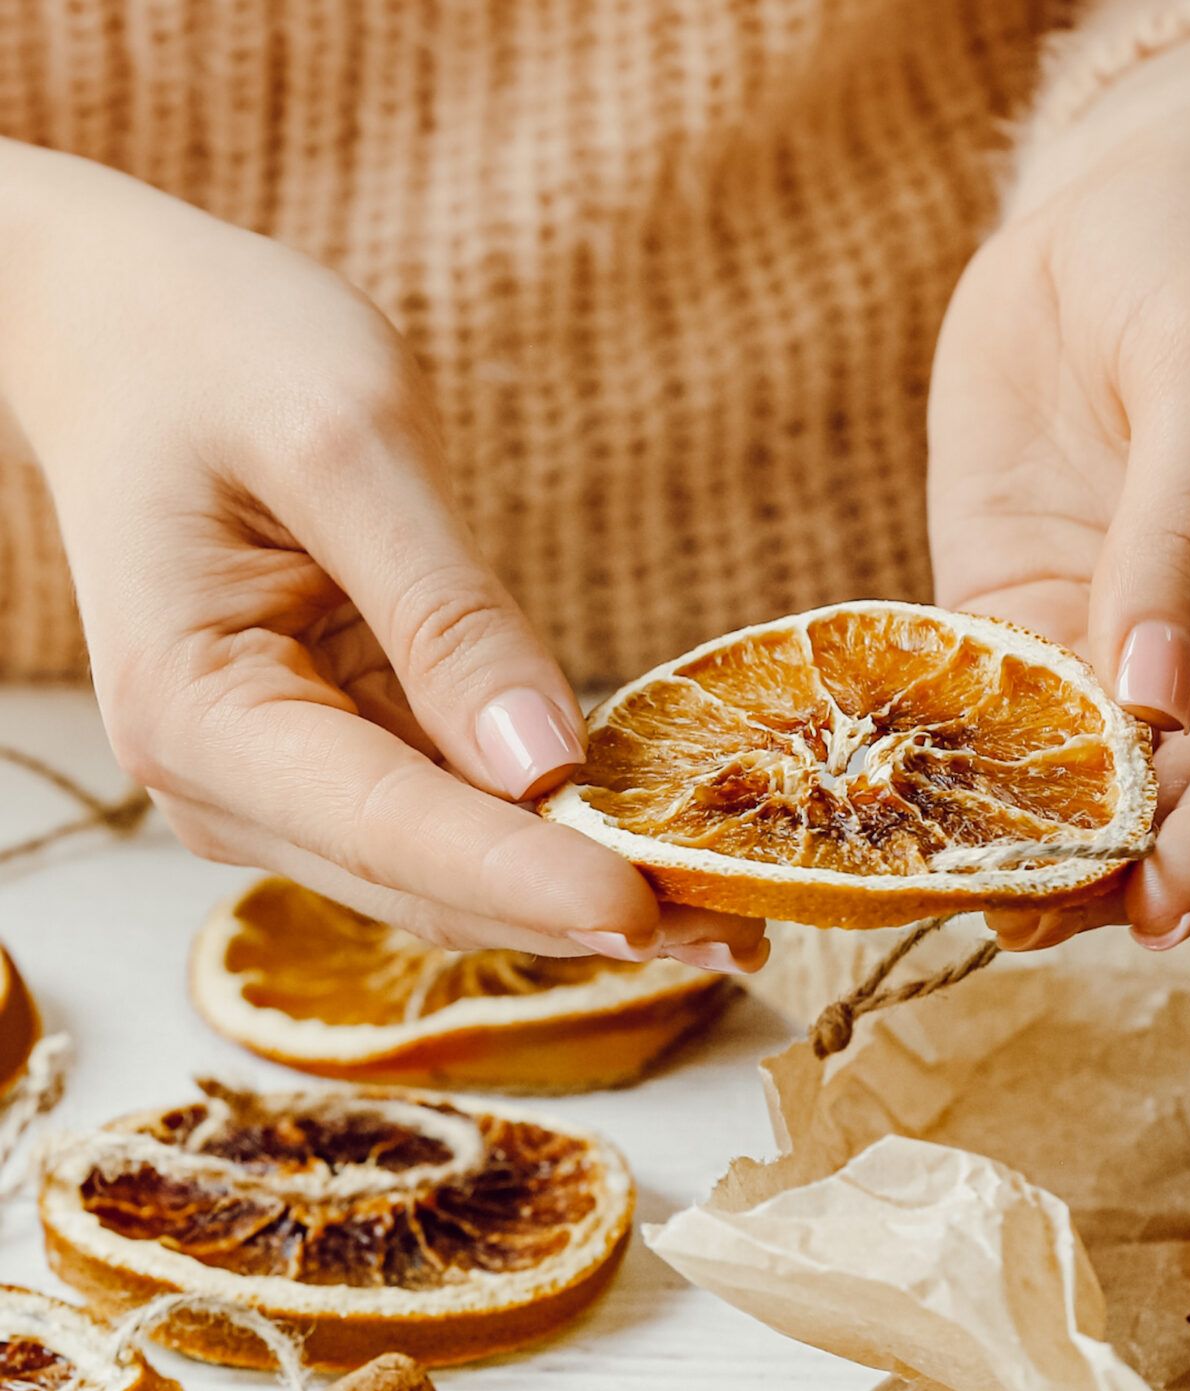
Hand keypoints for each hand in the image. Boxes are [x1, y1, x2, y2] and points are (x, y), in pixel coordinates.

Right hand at [0, 143, 764, 971]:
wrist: (133, 339)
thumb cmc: (220, 354)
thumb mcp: (344, 447)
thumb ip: (444, 614)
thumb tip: (544, 766)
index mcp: (197, 711)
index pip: (389, 826)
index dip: (526, 878)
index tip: (655, 914)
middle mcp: (224, 783)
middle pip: (424, 882)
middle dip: (578, 911)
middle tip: (744, 940)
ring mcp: (274, 783)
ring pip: (442, 873)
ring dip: (574, 891)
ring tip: (726, 918)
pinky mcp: (324, 760)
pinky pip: (443, 819)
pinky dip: (540, 836)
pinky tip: (642, 842)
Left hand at [928, 86, 1189, 954]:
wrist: (1103, 220)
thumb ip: (1179, 542)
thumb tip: (1156, 698)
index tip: (1164, 902)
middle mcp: (1181, 643)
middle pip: (1152, 786)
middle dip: (1108, 864)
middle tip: (1046, 923)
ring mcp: (1087, 633)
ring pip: (1062, 764)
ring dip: (1024, 837)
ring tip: (981, 902)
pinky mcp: (997, 607)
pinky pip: (972, 695)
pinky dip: (945, 753)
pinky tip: (908, 805)